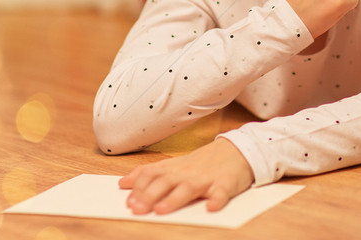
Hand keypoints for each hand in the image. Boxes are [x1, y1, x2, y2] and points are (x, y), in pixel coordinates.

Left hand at [119, 139, 253, 213]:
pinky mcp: (227, 183)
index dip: (139, 187)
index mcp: (176, 168)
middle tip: (137, 209)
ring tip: (162, 210)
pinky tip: (211, 207)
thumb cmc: (203, 163)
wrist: (237, 150)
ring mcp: (208, 177)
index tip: (127, 201)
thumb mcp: (175, 165)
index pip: (153, 174)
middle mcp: (188, 172)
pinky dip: (217, 199)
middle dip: (150, 195)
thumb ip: (151, 174)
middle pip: (166, 182)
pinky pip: (222, 192)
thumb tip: (123, 183)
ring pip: (189, 188)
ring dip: (175, 199)